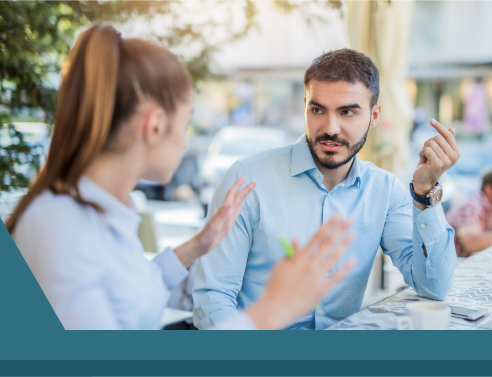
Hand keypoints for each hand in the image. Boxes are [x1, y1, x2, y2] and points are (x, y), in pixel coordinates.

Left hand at [174, 177, 255, 266]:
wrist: (202, 244)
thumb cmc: (207, 236)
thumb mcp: (214, 226)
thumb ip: (221, 215)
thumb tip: (229, 204)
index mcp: (223, 210)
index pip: (232, 195)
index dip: (238, 186)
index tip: (244, 177)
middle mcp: (226, 211)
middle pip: (236, 197)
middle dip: (244, 189)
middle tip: (253, 181)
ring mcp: (227, 217)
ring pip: (237, 203)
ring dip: (242, 195)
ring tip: (248, 188)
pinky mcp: (228, 222)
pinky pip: (236, 211)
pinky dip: (240, 205)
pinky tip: (241, 204)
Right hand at [246, 214, 355, 329]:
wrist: (276, 307)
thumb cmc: (276, 286)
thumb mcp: (280, 265)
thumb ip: (291, 252)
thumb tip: (295, 238)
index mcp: (299, 257)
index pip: (317, 235)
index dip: (328, 224)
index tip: (337, 216)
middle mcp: (310, 264)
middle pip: (328, 243)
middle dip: (340, 229)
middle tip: (349, 220)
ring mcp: (317, 277)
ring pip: (334, 257)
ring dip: (345, 244)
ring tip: (352, 235)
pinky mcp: (322, 289)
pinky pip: (336, 276)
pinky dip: (345, 268)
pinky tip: (353, 260)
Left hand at [413, 119, 459, 195]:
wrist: (424, 180)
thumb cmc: (430, 164)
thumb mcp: (438, 152)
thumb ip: (445, 142)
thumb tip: (452, 129)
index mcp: (456, 152)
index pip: (447, 135)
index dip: (439, 127)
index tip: (431, 120)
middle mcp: (454, 156)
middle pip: (437, 138)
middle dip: (428, 143)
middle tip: (427, 153)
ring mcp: (446, 160)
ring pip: (430, 143)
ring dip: (424, 149)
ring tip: (425, 158)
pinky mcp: (437, 163)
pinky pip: (426, 150)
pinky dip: (421, 154)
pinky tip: (423, 162)